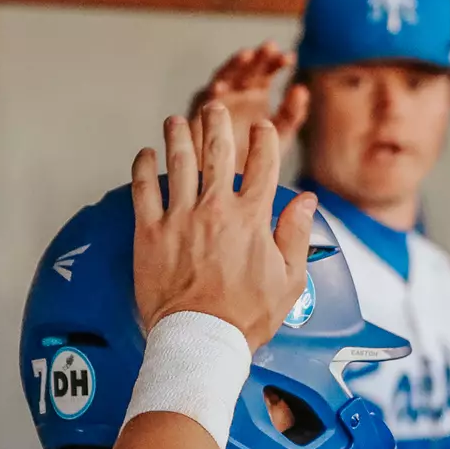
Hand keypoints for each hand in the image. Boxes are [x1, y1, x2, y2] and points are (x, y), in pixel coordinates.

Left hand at [130, 103, 316, 350]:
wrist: (201, 339)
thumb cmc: (246, 317)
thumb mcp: (290, 280)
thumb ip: (297, 235)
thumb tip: (307, 202)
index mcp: (252, 218)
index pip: (263, 164)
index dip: (264, 140)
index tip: (261, 129)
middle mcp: (216, 209)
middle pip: (217, 151)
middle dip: (218, 123)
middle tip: (215, 109)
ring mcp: (180, 217)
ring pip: (178, 161)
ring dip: (178, 135)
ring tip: (177, 121)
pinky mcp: (149, 232)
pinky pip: (142, 188)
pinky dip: (142, 167)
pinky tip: (145, 154)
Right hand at [187, 41, 310, 159]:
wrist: (234, 182)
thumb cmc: (258, 156)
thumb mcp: (281, 135)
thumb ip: (293, 113)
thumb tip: (302, 89)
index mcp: (256, 93)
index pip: (267, 71)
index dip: (276, 63)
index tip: (289, 58)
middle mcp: (236, 92)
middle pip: (246, 68)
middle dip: (257, 58)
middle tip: (270, 48)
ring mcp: (217, 100)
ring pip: (225, 77)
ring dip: (234, 66)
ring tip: (246, 55)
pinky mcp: (199, 114)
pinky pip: (204, 100)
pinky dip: (211, 93)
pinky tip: (220, 88)